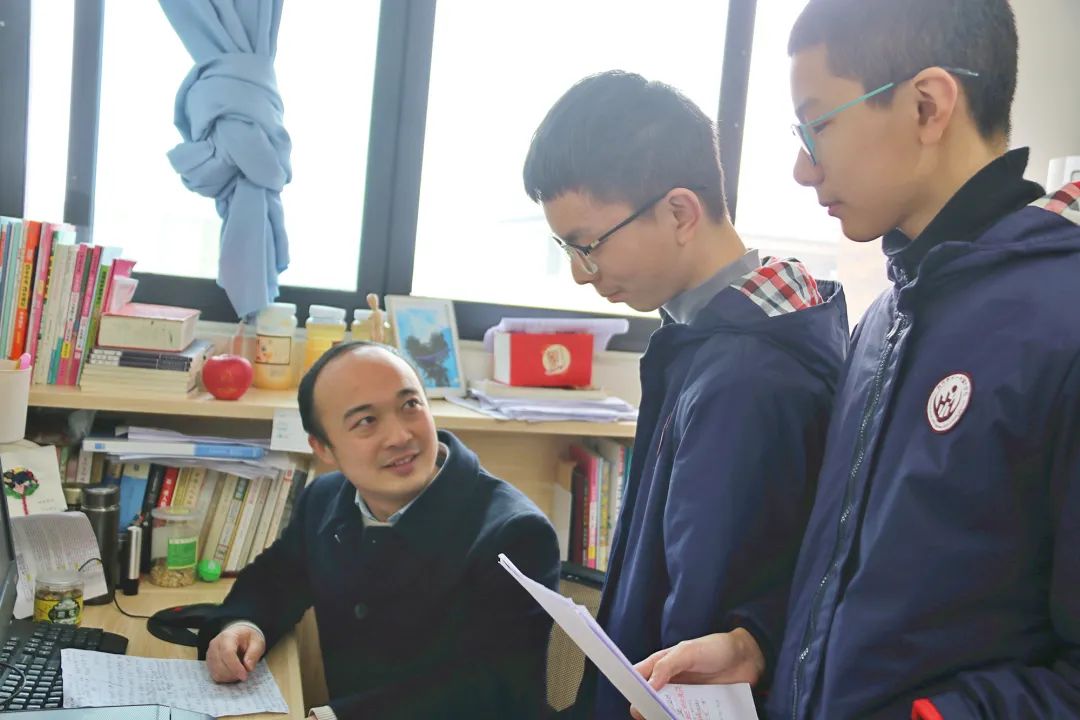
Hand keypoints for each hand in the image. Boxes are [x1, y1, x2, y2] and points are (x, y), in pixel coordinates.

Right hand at [206, 624, 265, 682]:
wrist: (239, 634)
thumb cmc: (248, 638)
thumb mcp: (257, 642)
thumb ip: (254, 653)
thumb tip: (248, 668)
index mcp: (227, 636)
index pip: (228, 654)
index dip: (235, 667)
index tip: (244, 676)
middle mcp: (215, 645)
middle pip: (220, 666)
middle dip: (234, 673)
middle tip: (246, 672)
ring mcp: (210, 654)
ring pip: (217, 673)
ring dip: (230, 677)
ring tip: (240, 671)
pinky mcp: (209, 663)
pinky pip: (215, 675)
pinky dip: (225, 678)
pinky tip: (234, 673)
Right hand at [629, 629, 764, 719]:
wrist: (747, 658)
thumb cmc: (715, 648)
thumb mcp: (688, 652)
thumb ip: (667, 666)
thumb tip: (648, 686)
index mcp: (661, 665)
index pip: (638, 679)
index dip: (632, 690)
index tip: (636, 702)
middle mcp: (670, 683)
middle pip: (650, 702)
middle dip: (650, 710)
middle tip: (658, 715)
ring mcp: (685, 697)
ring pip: (668, 713)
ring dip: (668, 717)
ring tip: (675, 717)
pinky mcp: (700, 708)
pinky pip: (689, 719)